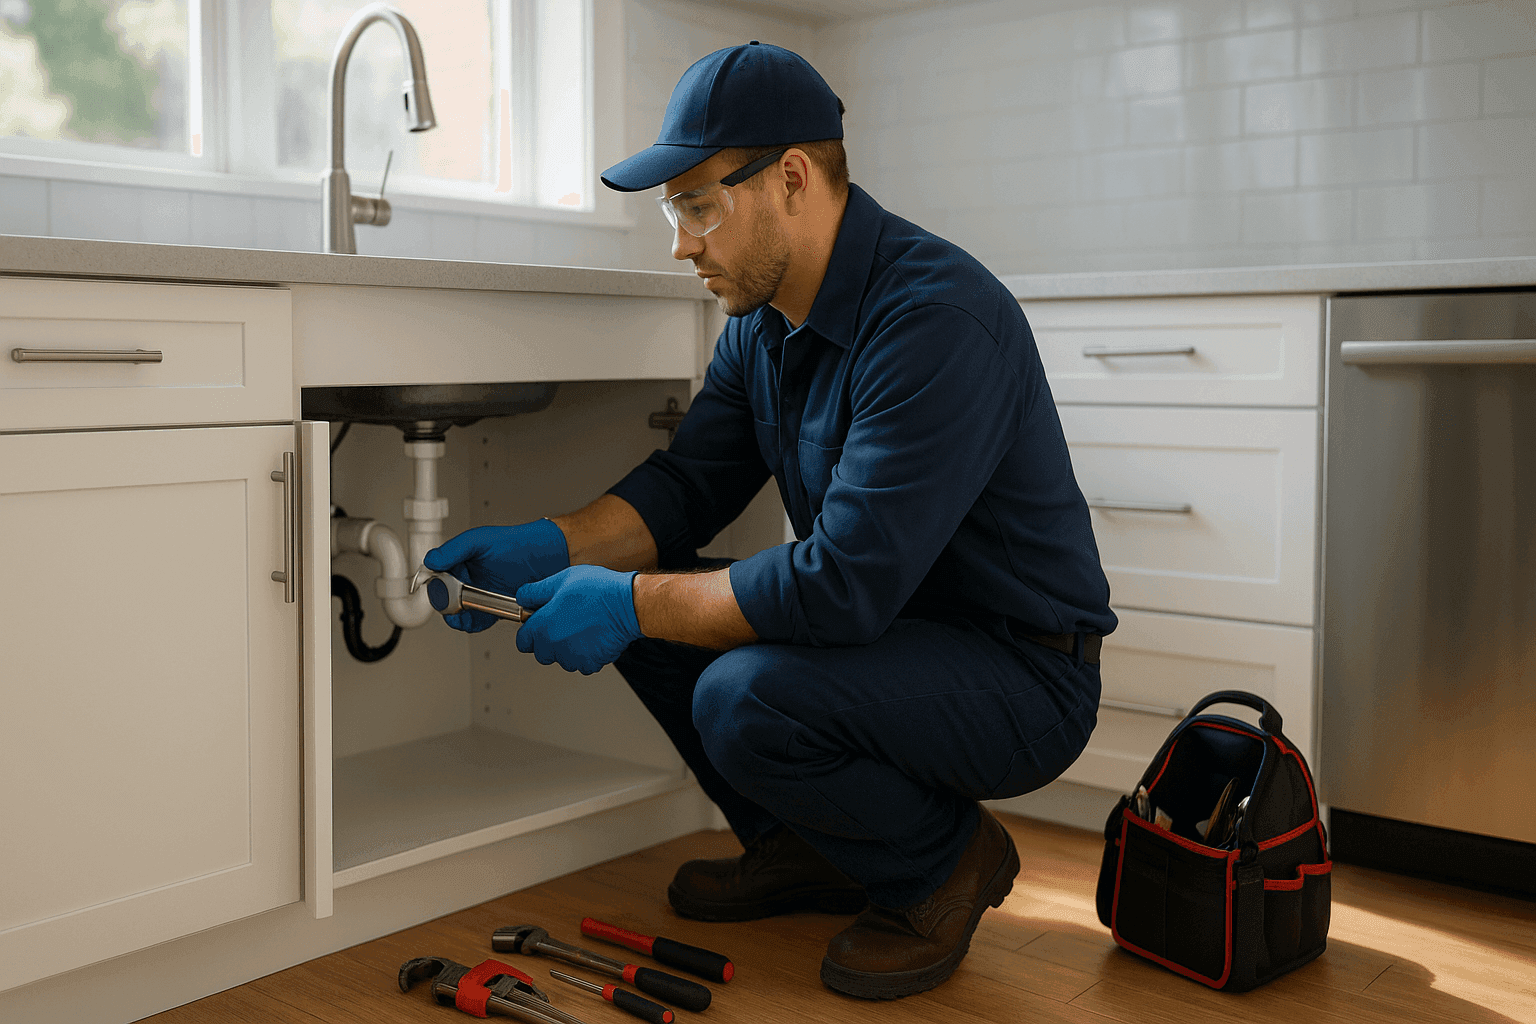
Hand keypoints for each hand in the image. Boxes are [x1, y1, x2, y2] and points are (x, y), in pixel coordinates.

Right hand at [424, 520, 568, 631]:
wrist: (547, 558)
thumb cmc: (516, 544)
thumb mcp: (480, 540)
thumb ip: (454, 549)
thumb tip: (431, 561)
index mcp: (460, 561)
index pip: (436, 577)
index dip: (434, 586)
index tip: (438, 591)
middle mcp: (468, 579)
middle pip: (444, 598)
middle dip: (444, 604)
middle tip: (452, 603)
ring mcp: (479, 595)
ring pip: (458, 613)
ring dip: (456, 617)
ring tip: (462, 612)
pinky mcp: (493, 609)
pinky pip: (476, 622)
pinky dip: (471, 624)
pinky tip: (473, 619)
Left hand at [514, 565, 641, 673]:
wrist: (629, 605)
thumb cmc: (598, 591)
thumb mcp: (561, 579)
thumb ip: (535, 591)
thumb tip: (523, 597)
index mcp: (543, 627)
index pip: (522, 641)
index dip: (529, 631)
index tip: (537, 624)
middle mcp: (555, 646)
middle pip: (542, 653)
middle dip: (549, 641)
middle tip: (565, 621)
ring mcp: (573, 658)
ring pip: (563, 658)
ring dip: (568, 648)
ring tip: (583, 626)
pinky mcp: (591, 664)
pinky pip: (582, 663)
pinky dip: (586, 654)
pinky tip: (594, 636)